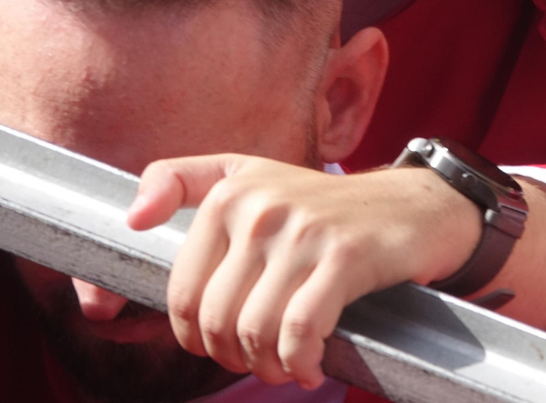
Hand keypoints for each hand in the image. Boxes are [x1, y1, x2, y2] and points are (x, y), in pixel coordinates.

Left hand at [127, 156, 482, 388]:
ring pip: (255, 329)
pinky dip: (300, 362)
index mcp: (231, 190)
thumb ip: (183, 181)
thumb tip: (132, 218)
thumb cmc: (324, 206)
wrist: (413, 205)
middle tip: (257, 362)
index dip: (192, 336)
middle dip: (232, 357)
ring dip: (267, 367)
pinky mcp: (345, 255)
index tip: (215, 344)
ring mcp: (304, 229)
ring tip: (285, 367)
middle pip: (215, 318)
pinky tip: (311, 367)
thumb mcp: (252, 176)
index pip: (182, 291)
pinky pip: (300, 330)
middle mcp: (262, 205)